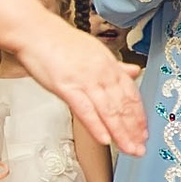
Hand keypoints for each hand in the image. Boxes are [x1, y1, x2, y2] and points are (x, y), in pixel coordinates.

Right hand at [14, 15, 145, 156]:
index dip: (139, 116)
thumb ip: (116, 66)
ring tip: (129, 149)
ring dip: (121, 133)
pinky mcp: (67, 87)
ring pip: (109, 111)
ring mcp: (86, 81)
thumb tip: (134, 72)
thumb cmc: (62, 42)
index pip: (131, 95)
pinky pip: (85, 110)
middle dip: (134, 130)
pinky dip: (96, 126)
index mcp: (110, 66)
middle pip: (123, 106)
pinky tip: (105, 139)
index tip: (144, 132)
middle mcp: (102, 74)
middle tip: (141, 148)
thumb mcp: (96, 51)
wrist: (36, 32)